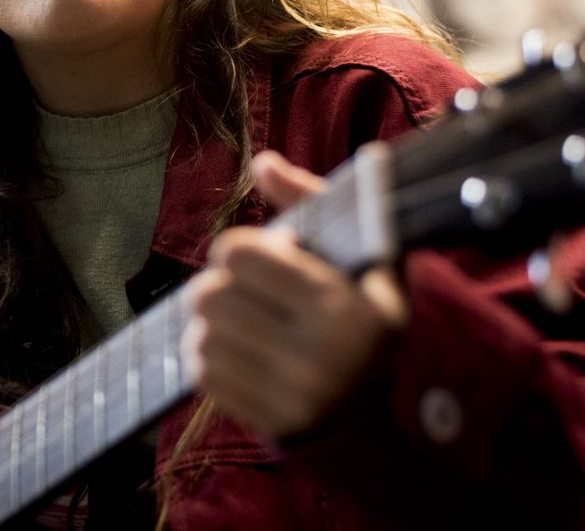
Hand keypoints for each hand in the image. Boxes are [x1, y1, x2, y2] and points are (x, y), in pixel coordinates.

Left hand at [181, 149, 407, 437]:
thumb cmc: (364, 312)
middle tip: (242, 291)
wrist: (383, 409)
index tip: (260, 258)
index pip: (240, 254)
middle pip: (210, 295)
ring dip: (211, 324)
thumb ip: (311, 201)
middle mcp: (323, 354)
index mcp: (346, 304)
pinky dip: (208, 357)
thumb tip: (262, 162)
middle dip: (219, 285)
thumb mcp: (359, 253)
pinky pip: (203, 375)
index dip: (240, 249)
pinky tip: (237, 352)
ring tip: (241, 321)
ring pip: (201, 336)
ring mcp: (296, 395)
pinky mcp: (272, 422)